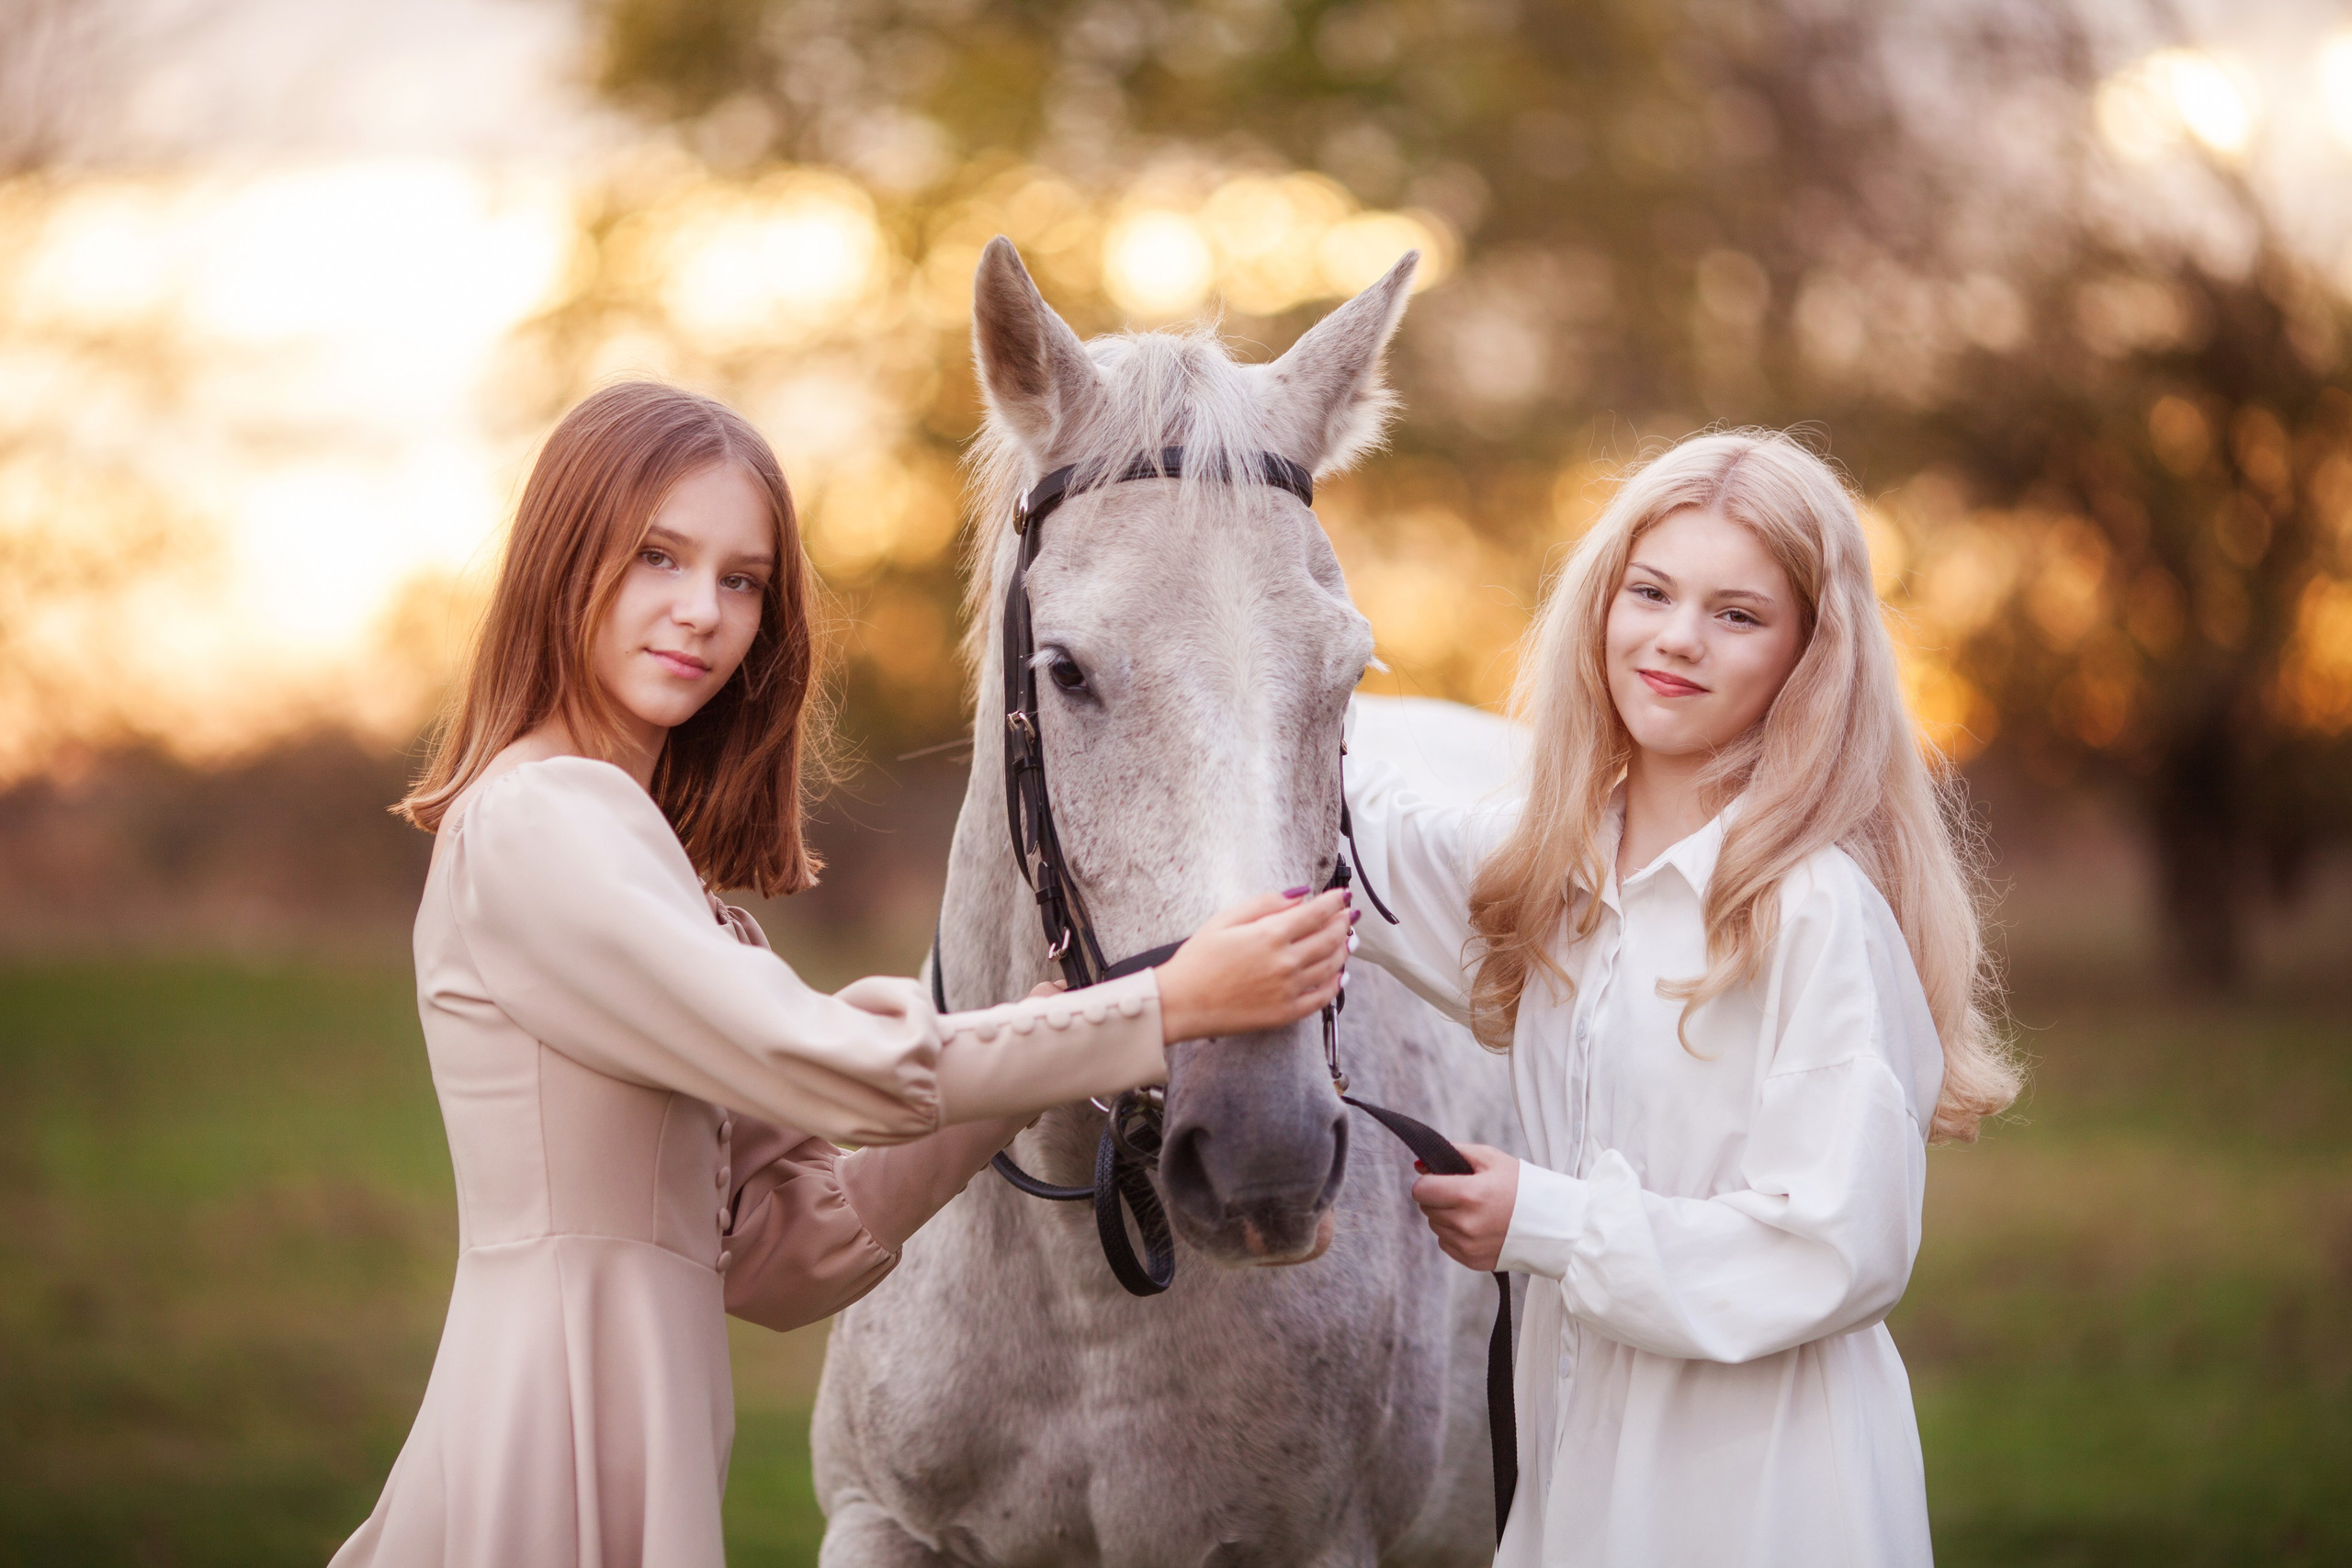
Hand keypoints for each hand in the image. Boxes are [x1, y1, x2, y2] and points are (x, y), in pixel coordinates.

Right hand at [1154, 888, 1353, 1042]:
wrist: (1181, 1003)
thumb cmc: (1198, 959)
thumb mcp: (1225, 919)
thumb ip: (1265, 904)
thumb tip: (1299, 896)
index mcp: (1270, 935)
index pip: (1316, 913)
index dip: (1334, 902)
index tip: (1343, 896)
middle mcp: (1285, 962)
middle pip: (1329, 939)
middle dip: (1343, 924)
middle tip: (1349, 917)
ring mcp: (1288, 990)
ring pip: (1330, 966)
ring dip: (1343, 950)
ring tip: (1348, 941)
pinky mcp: (1286, 1013)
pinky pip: (1322, 998)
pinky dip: (1336, 984)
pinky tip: (1339, 975)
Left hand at [1410, 1143, 1518, 1271]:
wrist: (1551, 1223)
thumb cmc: (1521, 1186)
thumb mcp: (1491, 1158)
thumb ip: (1453, 1154)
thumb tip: (1419, 1165)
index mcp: (1469, 1195)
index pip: (1421, 1190)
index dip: (1428, 1182)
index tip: (1441, 1180)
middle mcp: (1466, 1224)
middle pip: (1426, 1208)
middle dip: (1438, 1198)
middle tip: (1463, 1194)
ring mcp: (1468, 1246)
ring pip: (1435, 1226)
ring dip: (1446, 1216)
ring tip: (1474, 1210)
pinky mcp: (1472, 1261)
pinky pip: (1446, 1244)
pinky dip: (1455, 1234)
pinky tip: (1477, 1226)